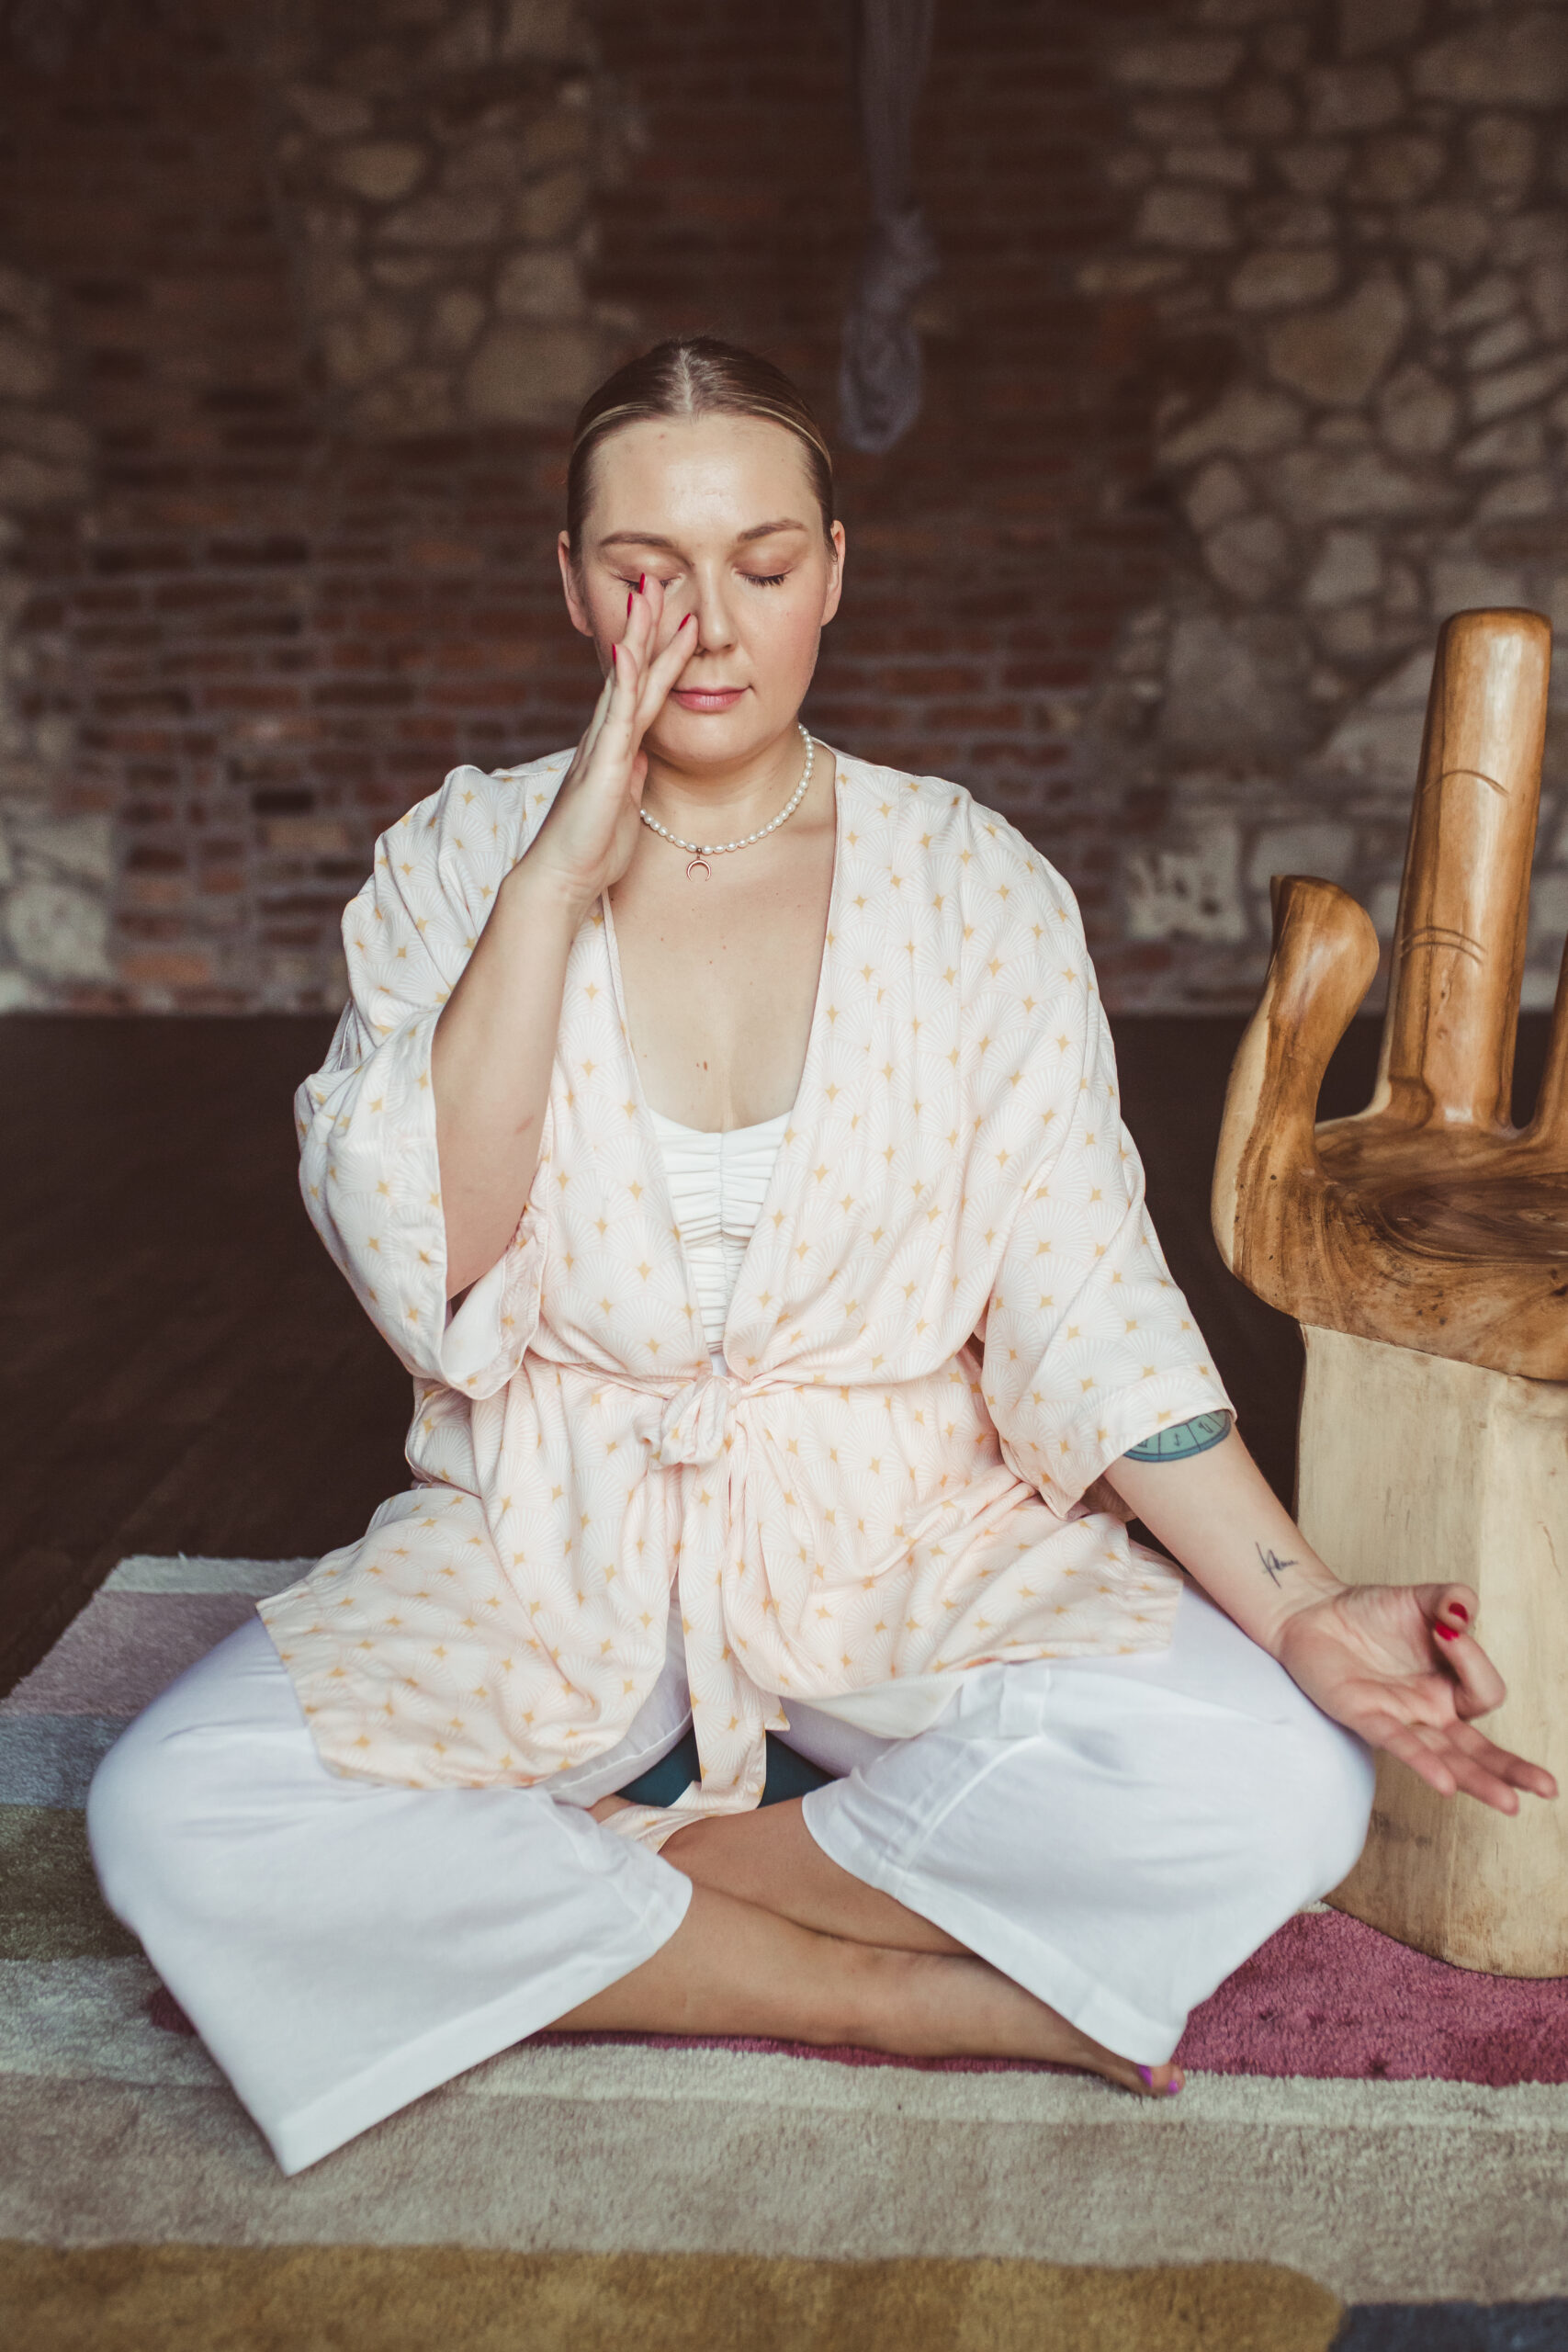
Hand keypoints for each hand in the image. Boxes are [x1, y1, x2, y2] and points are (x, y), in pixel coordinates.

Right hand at [526, 573, 697, 917]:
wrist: (562, 879)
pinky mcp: (603, 765)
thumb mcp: (624, 805)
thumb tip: (644, 759)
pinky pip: (618, 716)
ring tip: (650, 593)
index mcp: (617, 745)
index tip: (675, 613)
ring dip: (638, 636)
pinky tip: (631, 650)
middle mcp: (607, 736)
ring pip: (626, 681)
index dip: (658, 649)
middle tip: (659, 577)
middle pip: (632, 669)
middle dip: (646, 624)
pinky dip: (625, 681)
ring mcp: (603, 746)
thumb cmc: (592, 849)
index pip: (643, 687)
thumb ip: (632, 776)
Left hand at [1276, 1582, 1557, 1814]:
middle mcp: (1430, 1712)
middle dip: (1514, 1769)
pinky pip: (1399, 1744)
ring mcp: (1400, 1719)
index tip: (1447, 1625)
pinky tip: (1445, 1783)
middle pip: (1480, 1750)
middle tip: (1548, 1788)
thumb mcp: (1420, 1598)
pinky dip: (1423, 1763)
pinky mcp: (1365, 1717)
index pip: (1484, 1692)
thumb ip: (1451, 1599)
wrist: (1312, 1613)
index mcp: (1450, 1687)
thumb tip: (1463, 1613)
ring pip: (1447, 1758)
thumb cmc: (1370, 1612)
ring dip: (1477, 1780)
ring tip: (1510, 1803)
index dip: (1473, 1660)